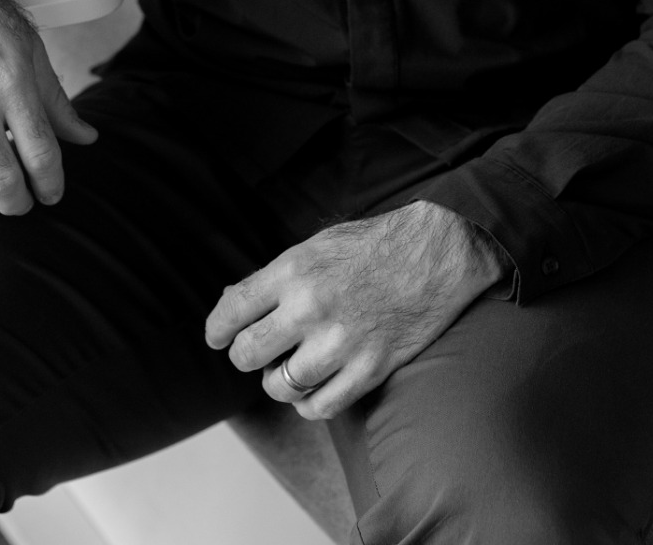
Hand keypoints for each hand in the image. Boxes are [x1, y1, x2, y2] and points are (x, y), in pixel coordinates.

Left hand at [204, 200, 509, 419]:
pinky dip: (308, 403)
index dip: (217, 330)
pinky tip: (313, 386)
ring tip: (289, 367)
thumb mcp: (316, 246)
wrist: (435, 255)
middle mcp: (310, 308)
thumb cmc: (372, 247)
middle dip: (246, 354)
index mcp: (293, 270)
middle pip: (248, 354)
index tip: (217, 338)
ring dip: (278, 381)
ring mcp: (340, 343)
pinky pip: (318, 407)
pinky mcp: (368, 370)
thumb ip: (274, 278)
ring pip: (280, 386)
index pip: (232, 311)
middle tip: (258, 350)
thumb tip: (231, 305)